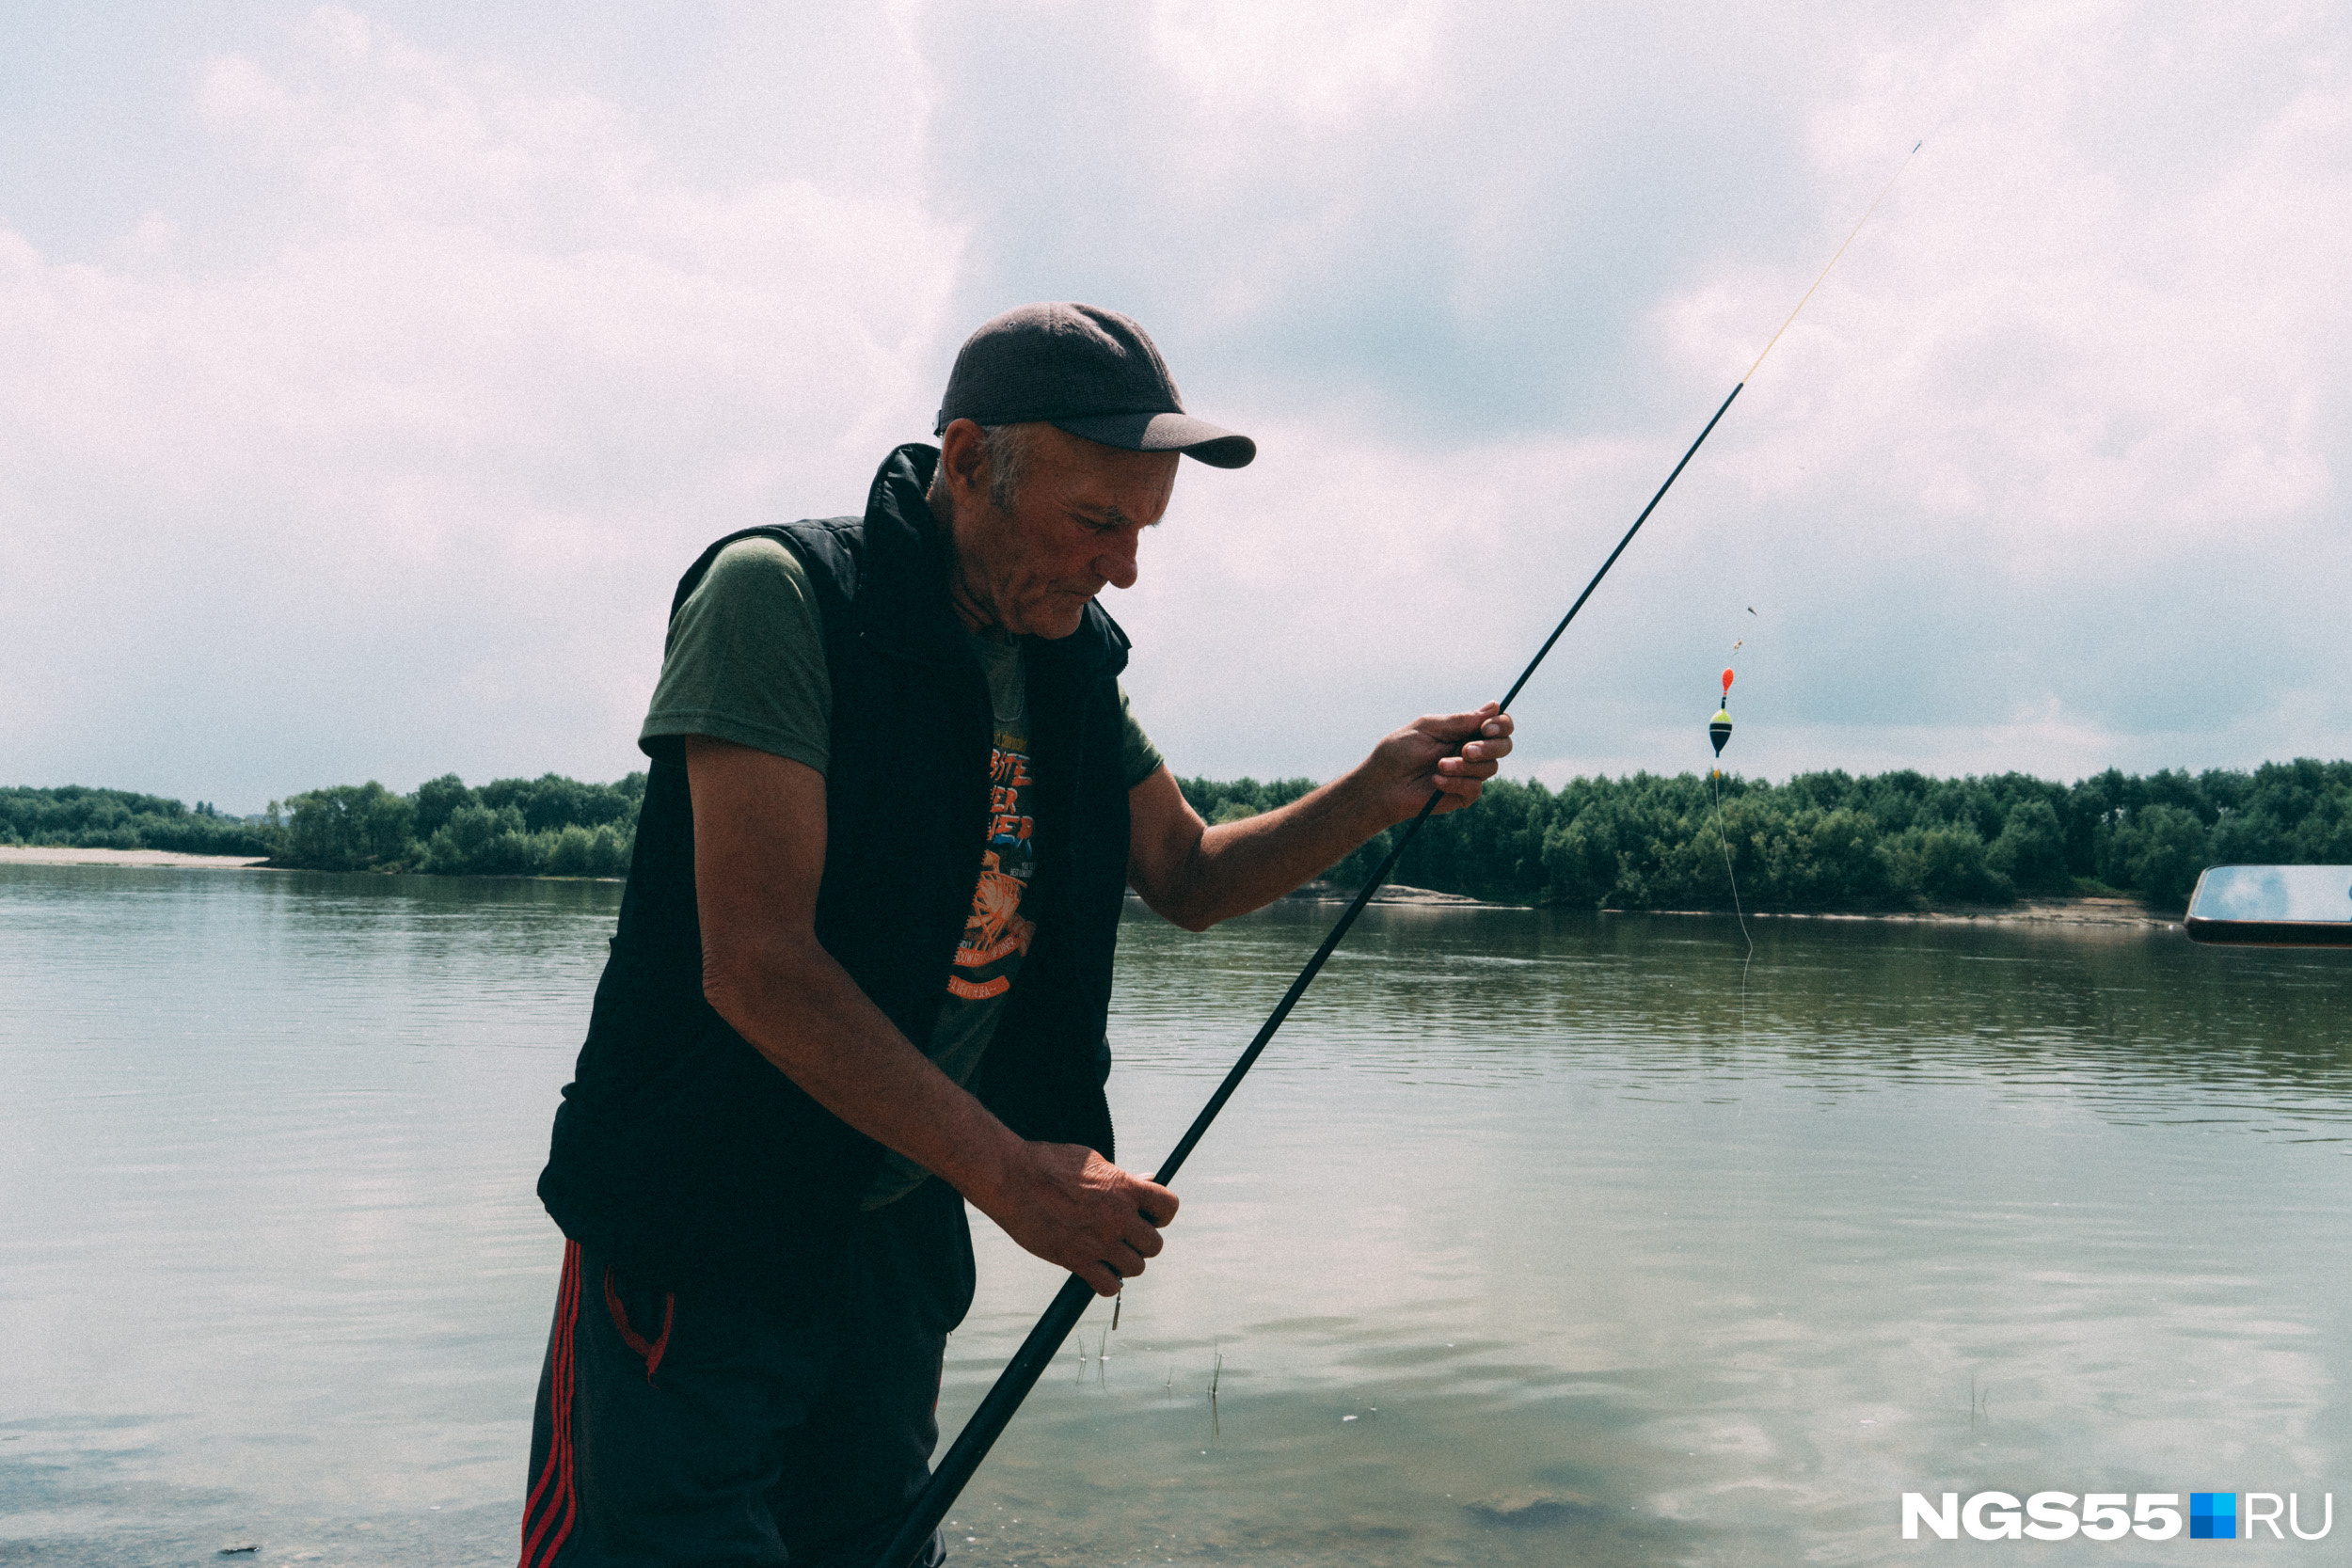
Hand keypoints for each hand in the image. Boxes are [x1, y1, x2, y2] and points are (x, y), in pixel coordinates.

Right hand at [978, 1142, 1177, 1295]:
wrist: (1011, 1178)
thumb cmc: (1048, 1163)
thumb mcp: (1092, 1162)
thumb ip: (1122, 1177)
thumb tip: (1148, 1179)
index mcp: (1124, 1188)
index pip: (1169, 1207)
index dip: (1161, 1214)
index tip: (1148, 1215)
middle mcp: (1117, 1217)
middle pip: (1155, 1244)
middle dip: (1142, 1241)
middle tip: (1124, 1236)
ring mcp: (1098, 1241)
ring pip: (1136, 1267)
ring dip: (1125, 1262)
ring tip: (1109, 1253)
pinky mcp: (1076, 1260)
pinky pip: (1110, 1286)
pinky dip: (1107, 1283)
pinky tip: (1096, 1270)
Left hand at [1362, 702, 1513, 821]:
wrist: (1381, 784)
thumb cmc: (1399, 752)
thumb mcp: (1428, 728)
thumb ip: (1460, 720)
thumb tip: (1495, 707)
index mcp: (1464, 730)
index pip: (1498, 725)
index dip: (1501, 724)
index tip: (1487, 727)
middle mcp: (1470, 751)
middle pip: (1504, 746)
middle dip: (1490, 747)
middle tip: (1466, 750)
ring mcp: (1468, 774)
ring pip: (1490, 768)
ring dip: (1464, 766)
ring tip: (1439, 766)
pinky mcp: (1462, 795)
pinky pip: (1475, 788)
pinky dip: (1456, 782)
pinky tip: (1436, 781)